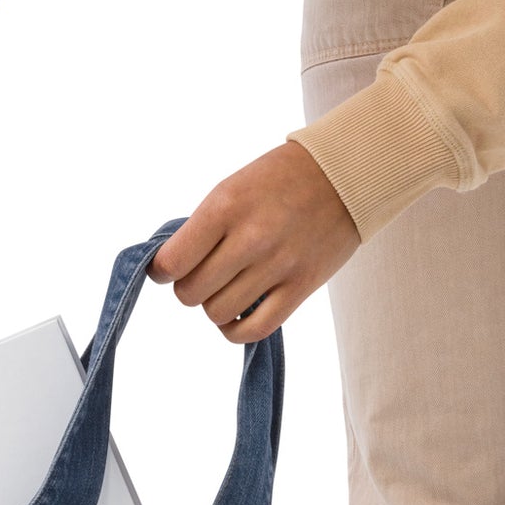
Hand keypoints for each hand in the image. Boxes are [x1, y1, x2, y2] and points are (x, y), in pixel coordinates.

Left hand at [151, 141, 358, 342]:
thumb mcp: (233, 188)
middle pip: (191, 293)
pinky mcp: (300, 287)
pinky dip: (236, 329)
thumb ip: (204, 227)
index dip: (162, 271)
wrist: (342, 175)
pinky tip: (237, 315)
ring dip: (214, 307)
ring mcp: (277, 265)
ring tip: (226, 289)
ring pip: (219, 313)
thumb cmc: (280, 179)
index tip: (169, 269)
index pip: (173, 262)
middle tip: (203, 276)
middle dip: (189, 288)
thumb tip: (173, 267)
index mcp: (225, 207)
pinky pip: (254, 329)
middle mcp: (250, 238)